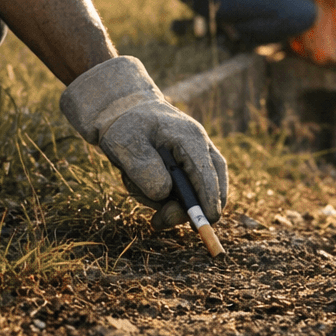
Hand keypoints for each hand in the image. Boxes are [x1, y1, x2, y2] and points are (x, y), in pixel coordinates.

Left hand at [60, 56, 228, 229]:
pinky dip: (167, 198)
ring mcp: (198, 156)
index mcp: (190, 138)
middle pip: (212, 186)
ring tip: (136, 184)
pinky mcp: (189, 166)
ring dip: (169, 201)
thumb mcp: (125, 145)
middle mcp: (201, 147)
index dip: (208, 201)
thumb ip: (144, 169)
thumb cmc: (125, 126)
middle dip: (187, 209)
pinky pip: (186, 191)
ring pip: (198, 192)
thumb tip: (165, 193)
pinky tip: (144, 189)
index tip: (204, 222)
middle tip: (158, 220)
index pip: (207, 174)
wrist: (124, 112)